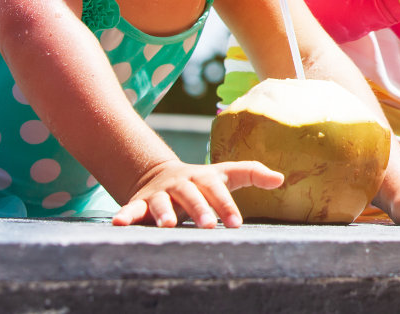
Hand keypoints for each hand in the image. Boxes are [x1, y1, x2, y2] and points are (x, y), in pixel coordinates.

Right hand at [112, 159, 283, 228]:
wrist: (161, 174)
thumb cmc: (203, 181)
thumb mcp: (227, 175)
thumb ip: (253, 174)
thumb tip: (281, 178)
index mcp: (205, 178)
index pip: (219, 191)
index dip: (227, 206)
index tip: (237, 224)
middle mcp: (182, 184)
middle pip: (192, 196)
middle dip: (200, 209)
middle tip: (208, 225)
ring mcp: (160, 193)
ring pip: (162, 201)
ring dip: (163, 212)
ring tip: (167, 225)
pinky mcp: (140, 203)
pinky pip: (131, 209)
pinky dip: (124, 215)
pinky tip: (118, 224)